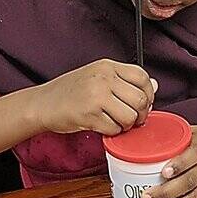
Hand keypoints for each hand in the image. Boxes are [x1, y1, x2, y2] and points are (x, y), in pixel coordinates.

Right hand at [29, 59, 154, 135]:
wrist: (42, 103)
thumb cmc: (70, 91)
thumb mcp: (98, 77)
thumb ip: (125, 80)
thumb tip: (154, 86)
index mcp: (107, 66)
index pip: (142, 77)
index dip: (149, 94)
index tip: (144, 103)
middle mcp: (103, 78)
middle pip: (140, 99)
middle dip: (141, 114)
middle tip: (133, 119)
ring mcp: (96, 96)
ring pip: (130, 116)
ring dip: (127, 125)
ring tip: (117, 123)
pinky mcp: (89, 115)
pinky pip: (114, 128)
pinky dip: (112, 132)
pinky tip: (104, 126)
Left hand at [140, 126, 196, 197]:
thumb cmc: (194, 140)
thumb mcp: (184, 132)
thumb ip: (165, 134)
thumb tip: (135, 131)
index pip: (194, 154)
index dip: (180, 164)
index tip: (164, 172)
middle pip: (191, 181)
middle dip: (167, 192)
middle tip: (146, 197)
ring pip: (196, 197)